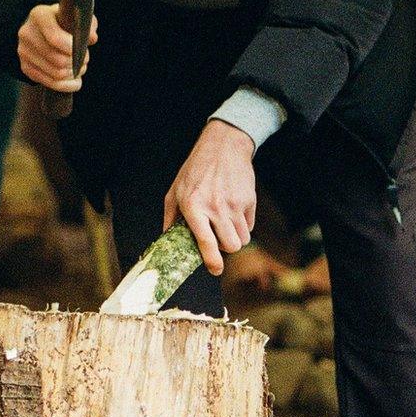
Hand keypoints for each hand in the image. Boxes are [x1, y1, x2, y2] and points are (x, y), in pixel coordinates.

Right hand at [17, 2, 97, 90]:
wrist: (43, 29)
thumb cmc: (64, 22)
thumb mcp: (77, 17)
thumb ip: (87, 25)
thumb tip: (91, 38)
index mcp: (39, 15)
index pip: (55, 38)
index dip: (72, 49)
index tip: (83, 50)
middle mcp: (26, 33)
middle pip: (57, 59)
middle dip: (77, 63)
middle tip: (85, 60)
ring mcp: (23, 51)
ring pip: (56, 73)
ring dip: (74, 74)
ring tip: (80, 67)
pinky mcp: (25, 66)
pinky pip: (50, 83)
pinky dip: (67, 85)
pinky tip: (75, 80)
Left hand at [165, 121, 257, 275]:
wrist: (224, 147)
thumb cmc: (196, 169)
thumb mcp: (175, 191)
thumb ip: (170, 218)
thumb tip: (166, 241)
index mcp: (193, 206)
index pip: (205, 240)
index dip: (211, 260)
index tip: (215, 269)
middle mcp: (215, 207)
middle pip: (231, 245)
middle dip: (226, 249)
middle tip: (218, 241)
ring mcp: (235, 204)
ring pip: (243, 239)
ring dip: (235, 239)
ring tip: (225, 227)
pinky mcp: (249, 200)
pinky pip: (250, 226)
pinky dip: (243, 226)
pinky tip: (234, 213)